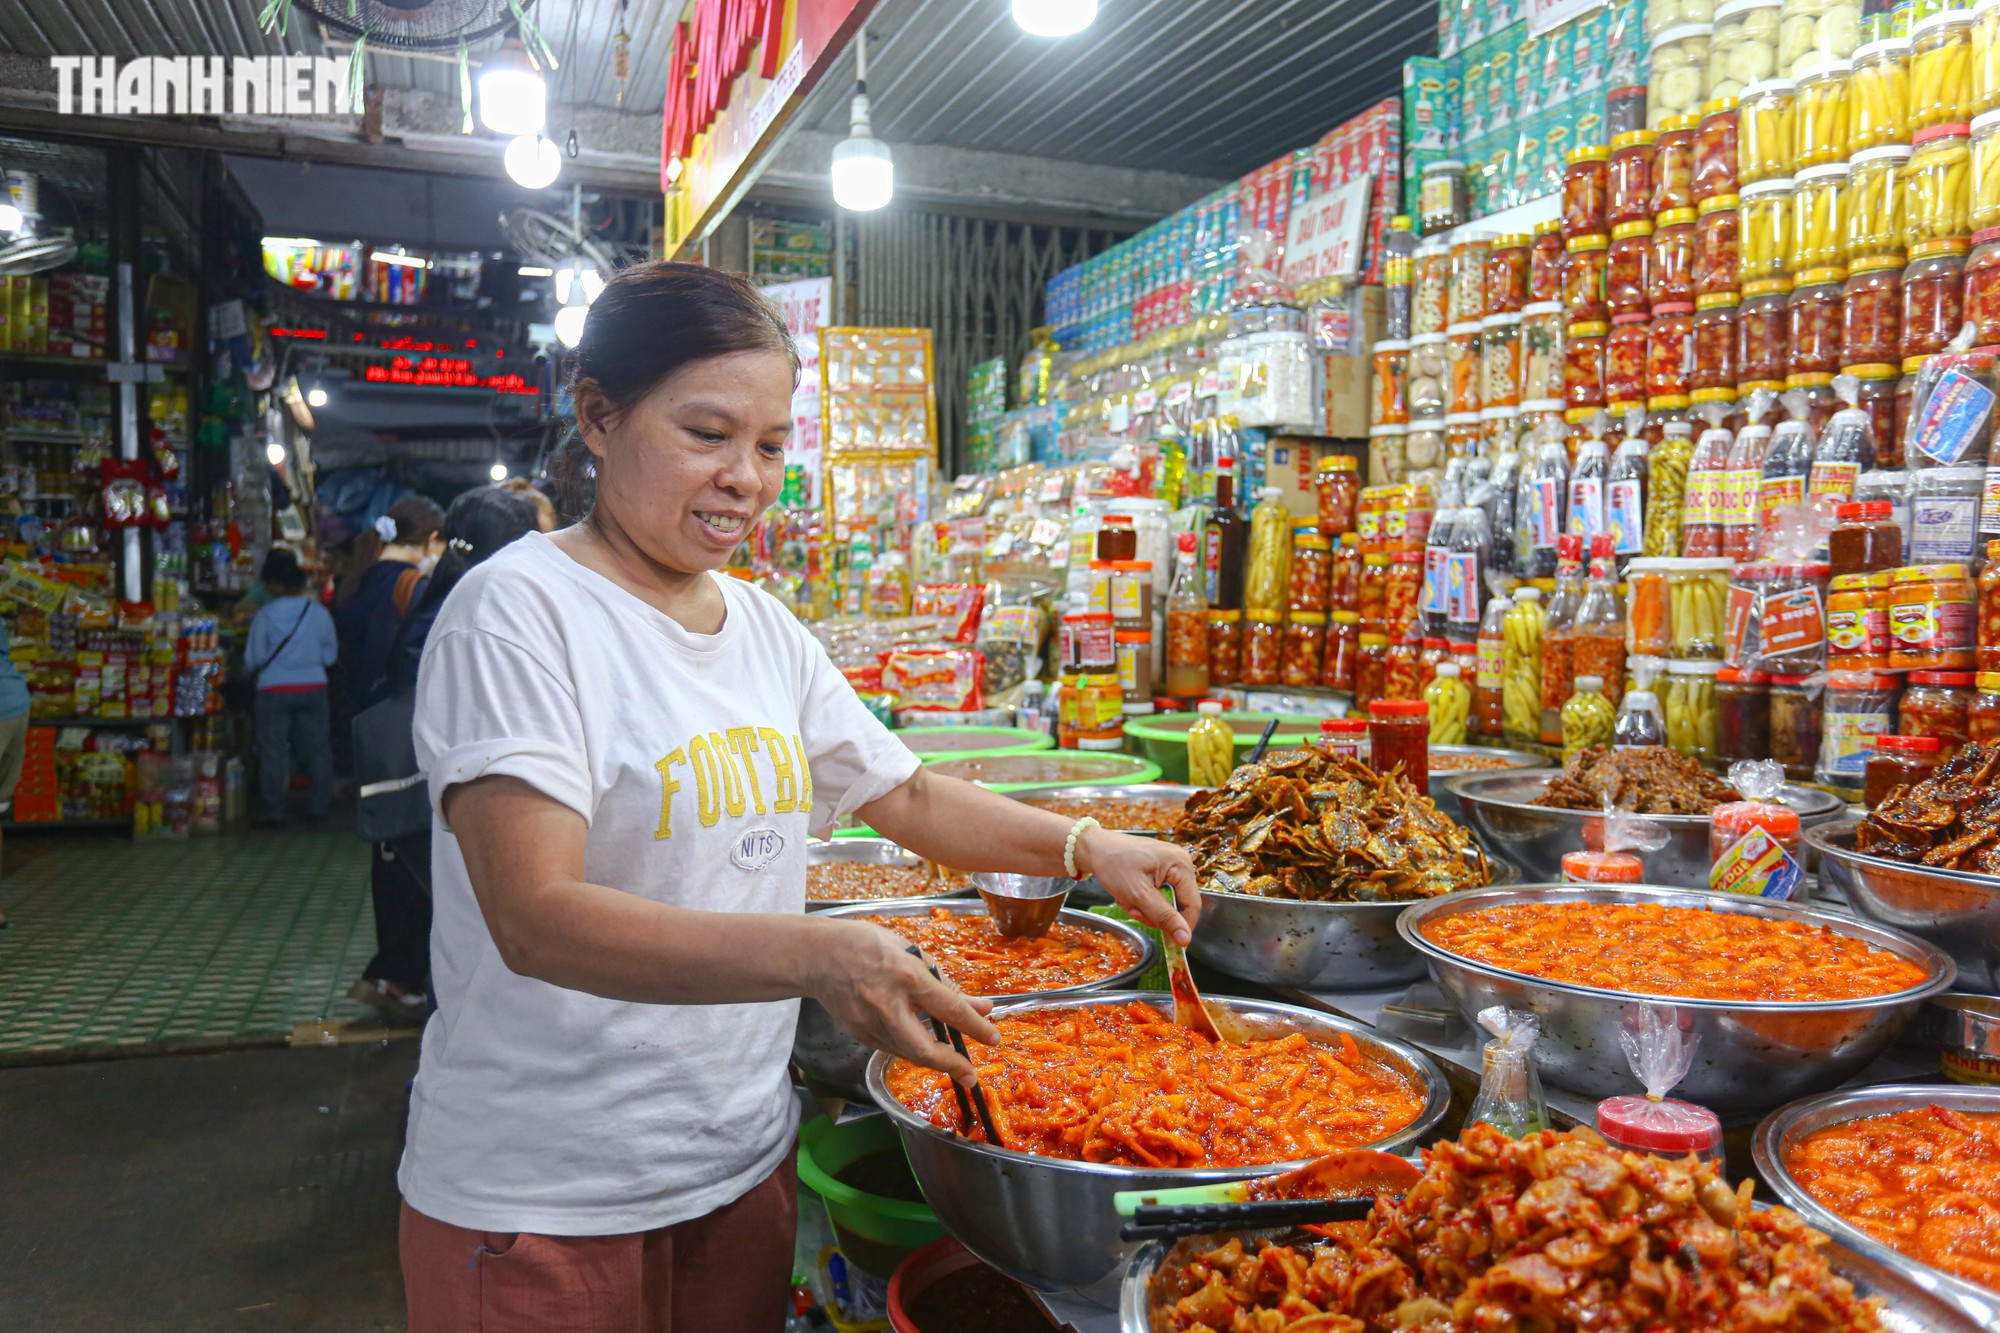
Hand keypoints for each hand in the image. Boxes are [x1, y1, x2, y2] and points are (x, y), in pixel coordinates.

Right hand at [803, 919, 998, 1082]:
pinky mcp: (859, 1034)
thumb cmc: (866, 945)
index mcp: (907, 976)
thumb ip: (944, 982)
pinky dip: (910, 1048)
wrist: (817, 956)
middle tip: (970, 1075)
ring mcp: (869, 1023)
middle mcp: (888, 1005)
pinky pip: (891, 1048)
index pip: (950, 1009)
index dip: (976, 1026)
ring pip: (908, 1053)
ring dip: (933, 1058)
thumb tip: (979, 1006)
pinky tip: (920, 1041)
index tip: (994, 1038)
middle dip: (952, 1066)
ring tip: (950, 1058)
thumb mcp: (911, 953)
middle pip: (924, 1050)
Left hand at [1075, 828, 1201, 945]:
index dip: (1182, 926)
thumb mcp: (1138, 895)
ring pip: (1166, 902)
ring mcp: (1171, 865)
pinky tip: (1129, 894)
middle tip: (1133, 910)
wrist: (1095, 848)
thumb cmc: (1114, 865)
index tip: (1169, 942)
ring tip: (1127, 900)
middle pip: (1178, 904)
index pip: (1192, 904)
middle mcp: (1181, 862)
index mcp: (1181, 864)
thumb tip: (1185, 939)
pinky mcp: (1161, 869)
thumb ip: (1164, 917)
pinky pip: (1159, 894)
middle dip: (1154, 913)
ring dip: (1146, 908)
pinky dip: (1143, 900)